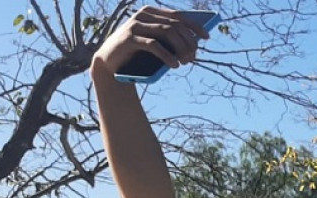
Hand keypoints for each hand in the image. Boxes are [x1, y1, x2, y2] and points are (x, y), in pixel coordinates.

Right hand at [91, 7, 210, 77]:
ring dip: (181, 48)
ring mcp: (134, 25)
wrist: (110, 65)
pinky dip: (167, 56)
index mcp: (150, 12)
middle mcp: (142, 15)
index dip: (194, 26)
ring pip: (167, 32)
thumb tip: (195, 43)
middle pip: (174, 25)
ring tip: (186, 62)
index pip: (177, 16)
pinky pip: (154, 45)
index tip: (207, 37)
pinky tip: (174, 66)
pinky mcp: (128, 39)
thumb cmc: (137, 54)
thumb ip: (170, 39)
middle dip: (188, 42)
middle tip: (193, 58)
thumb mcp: (155, 44)